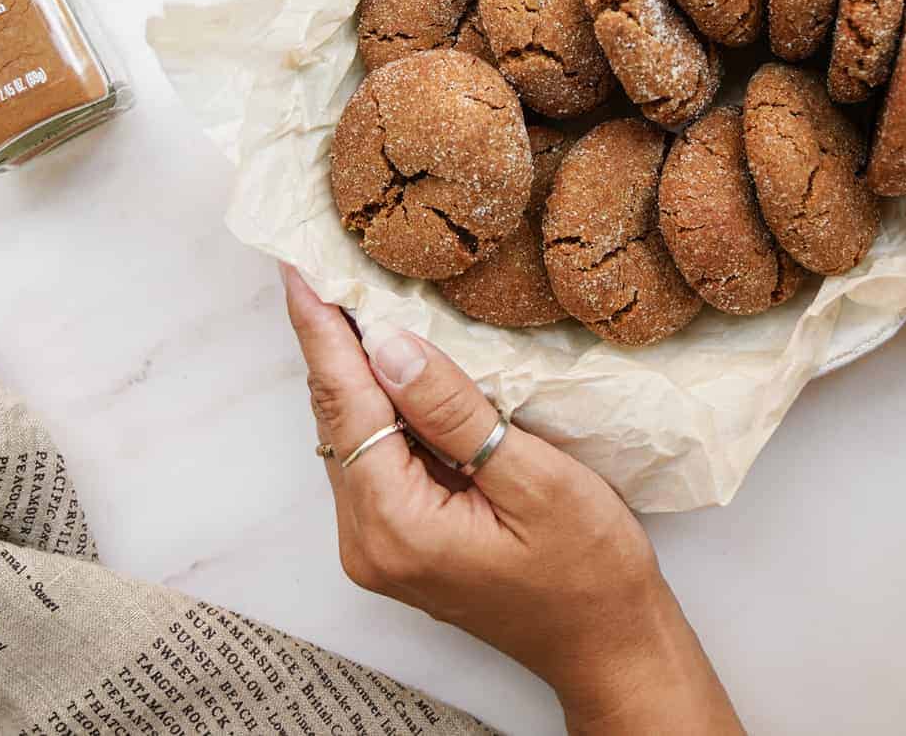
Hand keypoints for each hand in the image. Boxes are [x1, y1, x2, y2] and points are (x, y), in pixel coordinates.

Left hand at [281, 265, 741, 734]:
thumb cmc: (589, 570)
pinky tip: (392, 362)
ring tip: (351, 294)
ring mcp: (378, 546)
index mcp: (395, 525)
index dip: (322, 331)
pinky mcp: (398, 541)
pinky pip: (374, 456)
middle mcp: (368, 541)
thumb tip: (387, 344)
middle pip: (337, 417)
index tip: (298, 267)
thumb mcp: (535, 480)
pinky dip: (379, 405)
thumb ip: (455, 412)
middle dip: (330, 340)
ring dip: (353, 369)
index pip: (346, 404)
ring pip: (351, 434)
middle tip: (322, 262)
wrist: (607, 644)